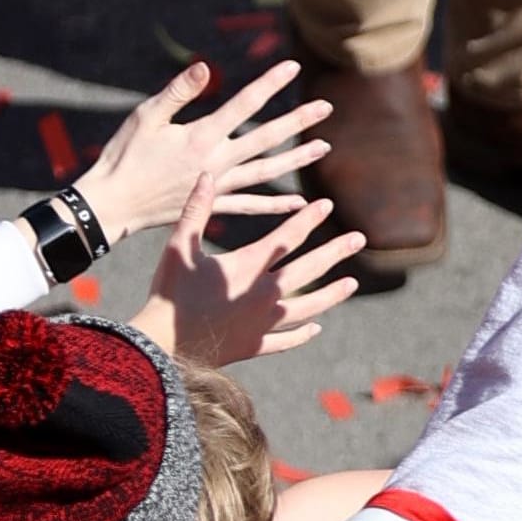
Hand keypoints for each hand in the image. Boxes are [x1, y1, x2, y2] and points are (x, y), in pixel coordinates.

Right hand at [69, 60, 333, 239]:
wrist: (112, 206)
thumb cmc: (125, 156)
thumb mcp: (146, 117)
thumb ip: (178, 92)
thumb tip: (205, 66)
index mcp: (202, 137)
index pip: (245, 104)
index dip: (270, 83)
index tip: (293, 66)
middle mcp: (217, 162)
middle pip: (266, 138)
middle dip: (298, 121)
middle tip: (326, 107)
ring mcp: (217, 187)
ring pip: (266, 172)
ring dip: (296, 159)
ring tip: (324, 148)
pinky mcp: (211, 206)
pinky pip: (251, 207)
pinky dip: (275, 205)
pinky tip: (298, 203)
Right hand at [129, 176, 362, 365]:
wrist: (162, 345)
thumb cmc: (169, 294)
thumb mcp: (178, 247)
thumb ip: (195, 210)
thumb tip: (206, 175)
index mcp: (248, 267)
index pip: (287, 237)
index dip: (309, 219)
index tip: (327, 204)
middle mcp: (263, 295)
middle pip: (308, 269)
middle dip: (335, 251)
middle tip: (359, 239)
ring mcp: (261, 323)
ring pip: (306, 307)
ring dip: (331, 295)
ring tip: (352, 284)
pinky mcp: (253, 346)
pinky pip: (284, 340)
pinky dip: (301, 334)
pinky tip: (315, 329)